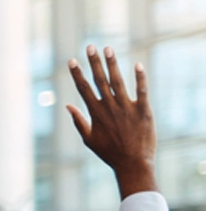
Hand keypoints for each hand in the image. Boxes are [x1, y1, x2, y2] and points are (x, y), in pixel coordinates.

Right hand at [67, 45, 157, 197]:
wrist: (133, 163)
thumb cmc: (110, 153)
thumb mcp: (89, 139)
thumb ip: (78, 121)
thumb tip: (67, 106)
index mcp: (95, 113)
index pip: (84, 89)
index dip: (77, 74)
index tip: (72, 60)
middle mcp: (110, 107)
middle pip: (99, 80)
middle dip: (94, 62)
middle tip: (90, 47)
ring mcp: (127, 107)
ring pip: (118, 81)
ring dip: (112, 64)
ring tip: (108, 48)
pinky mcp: (143, 110)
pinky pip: (142, 90)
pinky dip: (139, 77)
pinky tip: (137, 65)